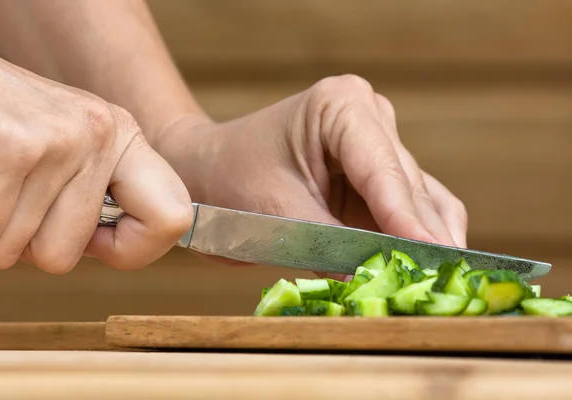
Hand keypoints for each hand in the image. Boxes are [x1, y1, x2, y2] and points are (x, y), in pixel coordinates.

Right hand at [0, 46, 192, 272]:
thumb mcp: (65, 143)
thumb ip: (93, 191)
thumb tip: (118, 246)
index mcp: (121, 136)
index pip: (174, 218)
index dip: (134, 249)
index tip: (99, 241)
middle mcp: (98, 134)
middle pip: (65, 255)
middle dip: (26, 242)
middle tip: (9, 194)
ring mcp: (57, 140)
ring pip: (14, 251)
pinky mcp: (8, 148)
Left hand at [156, 75, 466, 276]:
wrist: (208, 173)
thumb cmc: (229, 180)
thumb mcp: (275, 212)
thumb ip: (328, 243)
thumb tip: (374, 279)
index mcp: (341, 105)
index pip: (383, 169)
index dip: (408, 219)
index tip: (434, 257)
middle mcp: (369, 118)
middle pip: (408, 186)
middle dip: (422, 237)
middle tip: (440, 286)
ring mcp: (376, 146)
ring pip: (419, 200)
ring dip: (428, 242)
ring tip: (440, 287)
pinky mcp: (374, 178)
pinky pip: (407, 211)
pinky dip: (413, 241)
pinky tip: (424, 273)